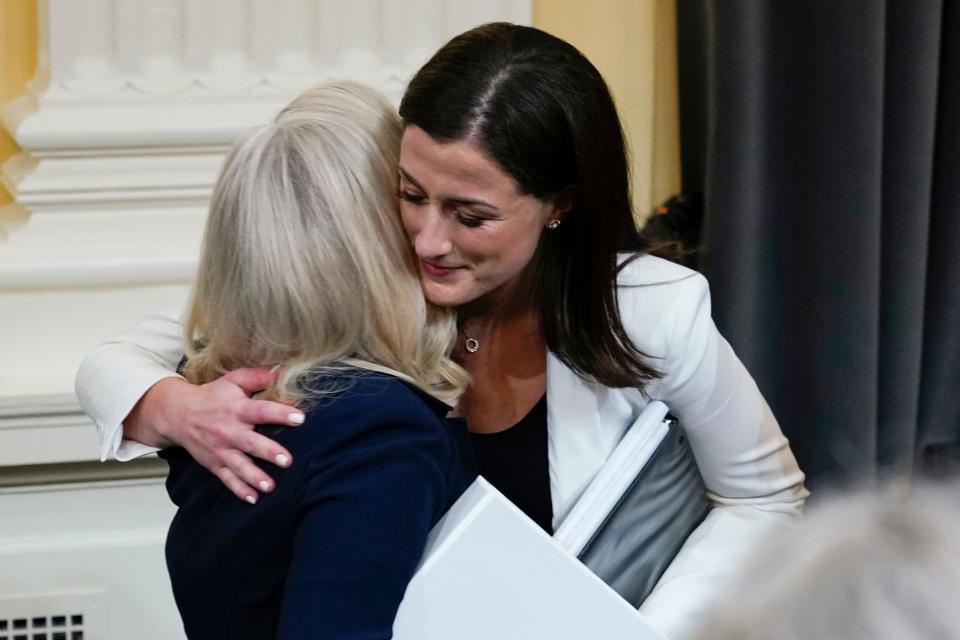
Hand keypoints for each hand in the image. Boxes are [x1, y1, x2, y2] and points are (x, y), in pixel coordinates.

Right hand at [126, 368, 304, 503]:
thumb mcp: (233, 381)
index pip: (261, 410)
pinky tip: (253, 499)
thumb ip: (256, 377)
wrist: (178, 415)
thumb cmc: (213, 396)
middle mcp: (229, 431)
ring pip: (239, 466)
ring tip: (270, 487)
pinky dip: (239, 490)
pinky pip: (227, 479)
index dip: (280, 414)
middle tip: (287, 460)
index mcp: (237, 409)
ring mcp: (221, 450)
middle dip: (269, 452)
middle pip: (251, 443)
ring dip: (255, 477)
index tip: (300, 418)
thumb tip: (281, 371)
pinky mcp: (215, 464)